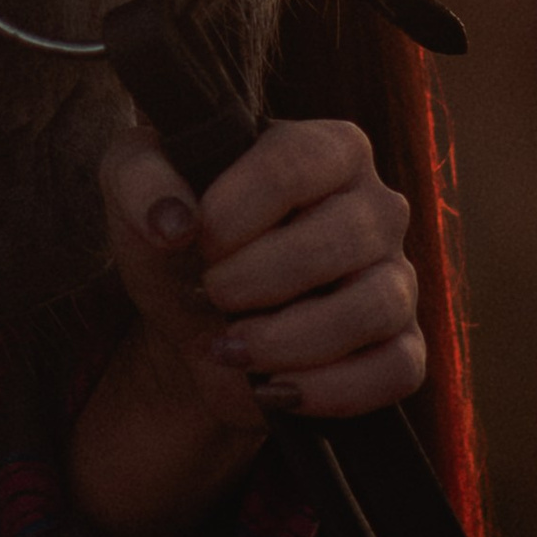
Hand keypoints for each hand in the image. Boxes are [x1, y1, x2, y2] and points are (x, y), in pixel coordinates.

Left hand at [70, 116, 425, 536]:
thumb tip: (173, 221)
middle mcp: (375, 205)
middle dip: (259, 278)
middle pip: (341, 235)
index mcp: (325, 147)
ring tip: (232, 346)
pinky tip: (274, 389)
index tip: (197, 237)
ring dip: (289, 339)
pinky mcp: (402, 348)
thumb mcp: (134, 188)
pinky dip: (330, 389)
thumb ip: (139, 179)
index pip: (298, 161)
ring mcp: (396, 277)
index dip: (239, 207)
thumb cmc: (178, 240)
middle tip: (211, 293)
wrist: (192, 328)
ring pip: (372, 306)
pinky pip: (397, 369)